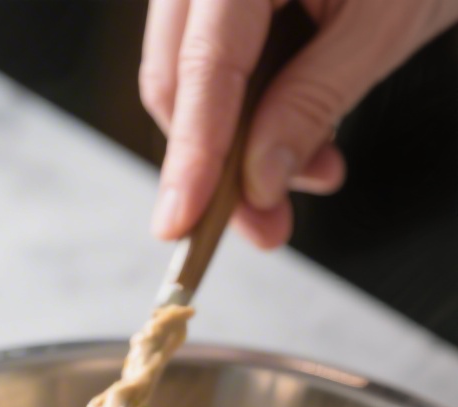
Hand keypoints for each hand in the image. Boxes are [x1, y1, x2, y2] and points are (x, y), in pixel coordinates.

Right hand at [140, 0, 457, 247]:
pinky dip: (253, 112)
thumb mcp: (382, 26)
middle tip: (267, 225)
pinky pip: (218, 62)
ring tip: (314, 171)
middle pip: (178, 77)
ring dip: (240, 146)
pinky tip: (302, 134)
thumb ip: (312, 104)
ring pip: (192, 78)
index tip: (181, 223)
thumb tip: (258, 182)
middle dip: (218, 165)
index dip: (191, 154)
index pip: (203, 66)